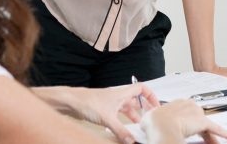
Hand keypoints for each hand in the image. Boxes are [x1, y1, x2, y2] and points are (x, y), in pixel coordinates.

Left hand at [38, 84, 159, 143]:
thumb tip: (132, 141)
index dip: (150, 96)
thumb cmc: (88, 102)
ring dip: (133, 116)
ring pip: (126, 108)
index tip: (156, 106)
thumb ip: (120, 130)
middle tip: (149, 119)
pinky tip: (122, 129)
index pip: (142, 89)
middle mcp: (118, 97)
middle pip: (135, 100)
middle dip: (143, 109)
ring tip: (138, 127)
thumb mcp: (107, 119)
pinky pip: (118, 114)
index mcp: (122, 93)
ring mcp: (110, 103)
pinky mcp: (103, 109)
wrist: (70, 102)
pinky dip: (122, 121)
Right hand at [141, 99, 226, 143]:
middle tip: (202, 141)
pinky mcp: (203, 122)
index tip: (186, 130)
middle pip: (196, 120)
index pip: (185, 114)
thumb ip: (153, 118)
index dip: (186, 124)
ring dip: (210, 136)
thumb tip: (148, 123)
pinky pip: (216, 128)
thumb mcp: (149, 118)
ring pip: (206, 126)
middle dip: (199, 131)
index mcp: (175, 103)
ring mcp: (196, 113)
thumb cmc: (154, 123)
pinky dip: (225, 133)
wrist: (160, 127)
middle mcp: (187, 104)